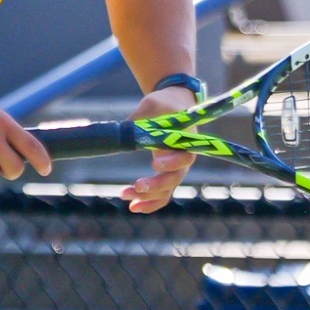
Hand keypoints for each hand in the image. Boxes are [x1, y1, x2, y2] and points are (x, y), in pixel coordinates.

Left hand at [121, 85, 198, 212]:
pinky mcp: (166, 175)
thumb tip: (124, 131)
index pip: (184, 157)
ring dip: (148, 198)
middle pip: (175, 179)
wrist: (173, 106)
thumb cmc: (164, 104)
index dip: (172, 163)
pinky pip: (161, 195)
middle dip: (156, 186)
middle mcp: (183, 158)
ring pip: (166, 191)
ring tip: (124, 195)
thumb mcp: (152, 104)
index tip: (155, 163)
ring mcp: (175, 169)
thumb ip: (141, 117)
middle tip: (137, 185)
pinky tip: (133, 206)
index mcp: (184, 140)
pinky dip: (148, 202)